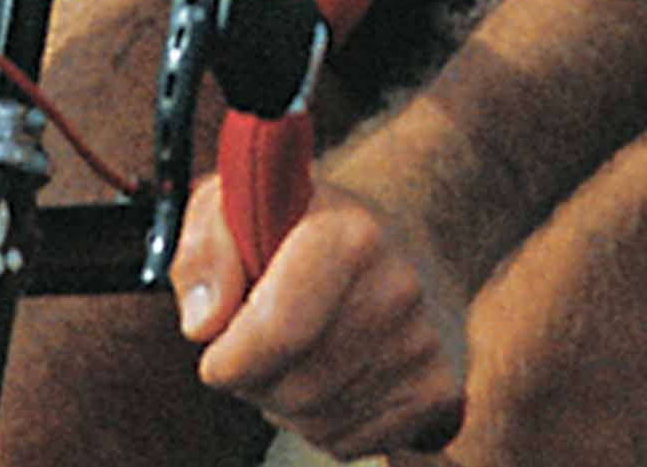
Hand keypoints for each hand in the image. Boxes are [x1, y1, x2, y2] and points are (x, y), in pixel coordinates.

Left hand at [173, 171, 469, 459]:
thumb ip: (204, 251)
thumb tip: (204, 326)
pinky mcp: (442, 395)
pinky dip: (331, 419)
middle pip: (286, 389)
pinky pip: (350, 443)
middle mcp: (400, 292)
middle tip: (270, 332)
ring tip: (311, 343)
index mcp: (352, 236)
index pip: (273, 335)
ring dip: (292, 398)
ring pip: (314, 422)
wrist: (413, 232)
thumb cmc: (310, 220)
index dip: (229, 354)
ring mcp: (426, 349)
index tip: (222, 343)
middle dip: (258, 375)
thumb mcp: (241, 203)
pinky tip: (344, 370)